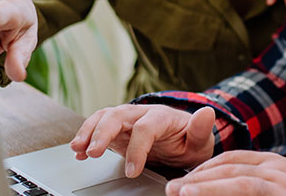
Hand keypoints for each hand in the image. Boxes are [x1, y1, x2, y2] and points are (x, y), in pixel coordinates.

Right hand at [69, 104, 214, 177]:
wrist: (183, 139)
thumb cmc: (191, 140)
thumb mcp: (200, 139)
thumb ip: (201, 129)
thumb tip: (207, 112)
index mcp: (162, 116)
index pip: (145, 128)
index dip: (137, 148)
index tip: (132, 171)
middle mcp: (141, 113)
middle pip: (117, 115)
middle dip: (102, 132)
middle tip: (92, 152)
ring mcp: (127, 120)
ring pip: (104, 117)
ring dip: (89, 131)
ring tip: (78, 148)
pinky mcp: (118, 130)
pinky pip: (98, 128)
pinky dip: (87, 138)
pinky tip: (79, 153)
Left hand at [164, 151, 285, 195]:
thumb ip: (275, 189)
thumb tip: (253, 192)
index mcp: (279, 165)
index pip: (236, 159)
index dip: (210, 167)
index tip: (190, 179)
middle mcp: (277, 167)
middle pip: (229, 165)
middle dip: (199, 174)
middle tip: (173, 187)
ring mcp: (281, 179)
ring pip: (232, 175)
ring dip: (201, 183)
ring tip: (177, 191)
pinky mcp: (283, 190)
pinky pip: (246, 189)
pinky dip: (219, 189)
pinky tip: (198, 194)